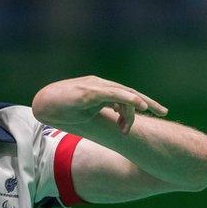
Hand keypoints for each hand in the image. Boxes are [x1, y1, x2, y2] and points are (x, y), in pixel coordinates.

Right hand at [32, 76, 167, 133]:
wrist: (43, 104)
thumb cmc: (61, 109)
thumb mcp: (86, 113)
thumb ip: (101, 113)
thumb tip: (115, 121)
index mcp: (100, 91)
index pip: (124, 96)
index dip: (140, 103)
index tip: (153, 112)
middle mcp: (101, 85)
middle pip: (130, 93)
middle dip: (148, 102)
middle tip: (163, 112)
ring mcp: (96, 87)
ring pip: (123, 94)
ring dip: (135, 108)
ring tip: (138, 120)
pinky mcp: (90, 91)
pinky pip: (114, 94)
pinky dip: (128, 99)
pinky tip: (140, 105)